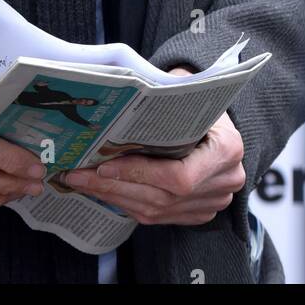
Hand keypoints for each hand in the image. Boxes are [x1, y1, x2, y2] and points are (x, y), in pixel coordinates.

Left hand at [61, 67, 244, 225]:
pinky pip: (158, 216)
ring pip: (157, 210)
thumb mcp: (184, 89)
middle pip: (162, 197)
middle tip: (77, 174)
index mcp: (226, 149)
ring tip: (82, 181)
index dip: (138, 174)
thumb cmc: (195, 99)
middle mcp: (224, 181)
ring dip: (115, 196)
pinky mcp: (199, 212)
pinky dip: (128, 203)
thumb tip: (118, 91)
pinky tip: (104, 189)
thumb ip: (160, 95)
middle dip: (114, 186)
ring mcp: (213, 201)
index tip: (103, 165)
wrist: (216, 119)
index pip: (178, 175)